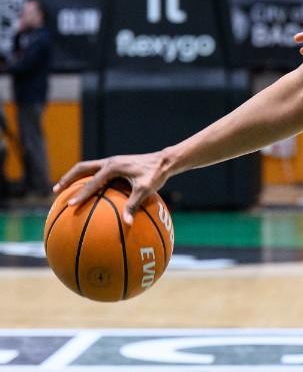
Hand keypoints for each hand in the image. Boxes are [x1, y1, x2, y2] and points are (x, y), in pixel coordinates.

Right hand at [54, 152, 170, 224]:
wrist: (165, 161)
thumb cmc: (156, 174)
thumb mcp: (146, 189)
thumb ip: (134, 205)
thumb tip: (127, 224)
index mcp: (113, 167)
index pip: (92, 182)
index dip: (81, 194)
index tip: (70, 205)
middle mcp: (109, 162)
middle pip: (81, 169)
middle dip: (67, 179)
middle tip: (55, 191)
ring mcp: (111, 162)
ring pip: (87, 168)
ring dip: (74, 177)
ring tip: (63, 189)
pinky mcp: (116, 165)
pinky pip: (96, 171)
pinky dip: (87, 179)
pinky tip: (87, 191)